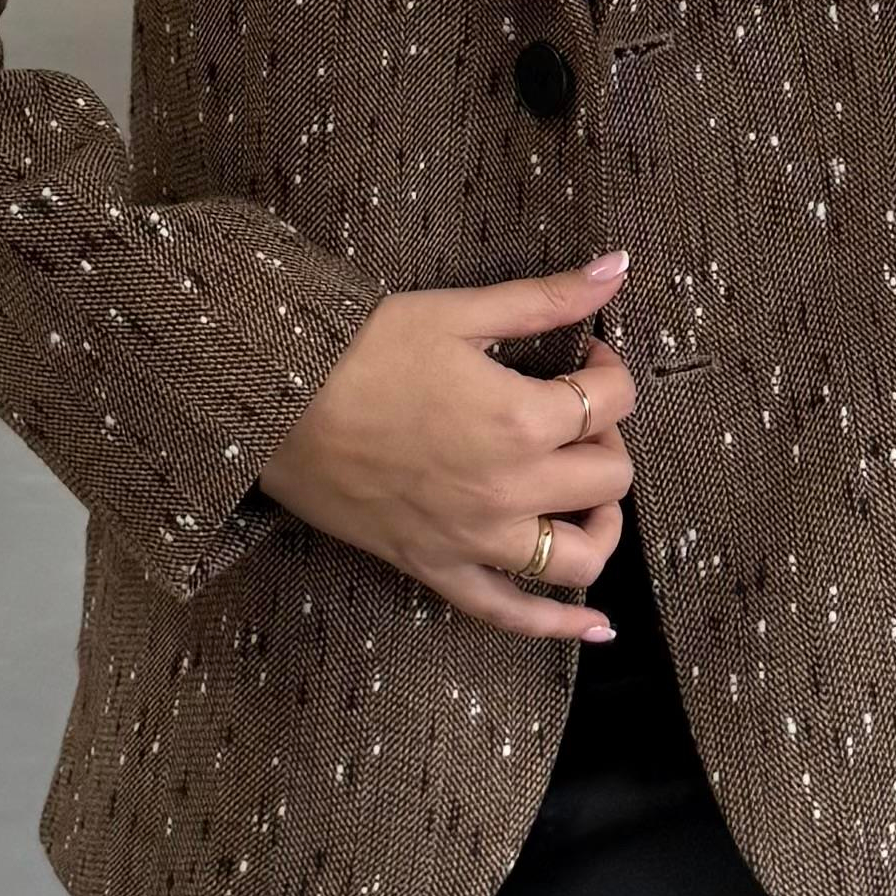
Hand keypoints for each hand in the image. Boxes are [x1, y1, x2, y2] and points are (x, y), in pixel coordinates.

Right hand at [257, 251, 637, 641]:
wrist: (277, 402)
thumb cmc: (363, 349)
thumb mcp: (460, 312)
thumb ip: (547, 299)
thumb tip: (617, 267)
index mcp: (522, 421)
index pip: (612, 403)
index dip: (610, 373)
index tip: (587, 359)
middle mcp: (510, 491)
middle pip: (608, 480)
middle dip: (606, 440)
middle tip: (573, 416)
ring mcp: (475, 540)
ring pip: (579, 560)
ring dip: (599, 528)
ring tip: (585, 500)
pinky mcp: (437, 568)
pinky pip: (510, 616)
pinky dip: (558, 627)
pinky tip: (596, 627)